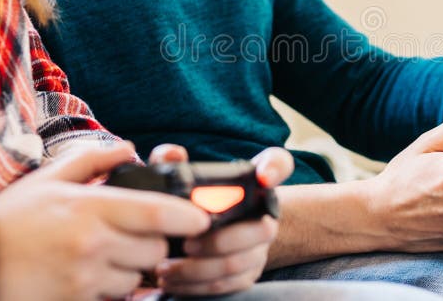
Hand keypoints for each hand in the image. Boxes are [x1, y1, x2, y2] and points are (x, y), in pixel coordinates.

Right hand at [0, 143, 210, 300]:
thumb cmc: (13, 219)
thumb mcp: (50, 178)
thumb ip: (94, 161)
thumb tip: (131, 148)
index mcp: (90, 208)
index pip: (154, 212)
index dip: (186, 216)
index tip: (201, 218)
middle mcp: (92, 244)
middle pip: (155, 249)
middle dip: (156, 241)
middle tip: (136, 232)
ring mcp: (85, 278)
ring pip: (138, 275)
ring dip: (134, 266)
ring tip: (105, 253)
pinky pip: (116, 296)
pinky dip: (114, 286)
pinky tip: (91, 273)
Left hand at [152, 146, 293, 295]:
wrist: (209, 229)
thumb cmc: (192, 197)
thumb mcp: (179, 175)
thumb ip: (172, 160)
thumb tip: (172, 154)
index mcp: (254, 182)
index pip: (278, 163)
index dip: (274, 169)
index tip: (263, 177)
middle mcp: (265, 213)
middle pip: (261, 230)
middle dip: (220, 242)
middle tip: (185, 244)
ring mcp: (259, 246)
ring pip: (238, 263)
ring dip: (199, 270)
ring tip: (165, 269)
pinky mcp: (247, 273)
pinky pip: (229, 285)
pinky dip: (197, 287)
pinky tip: (172, 282)